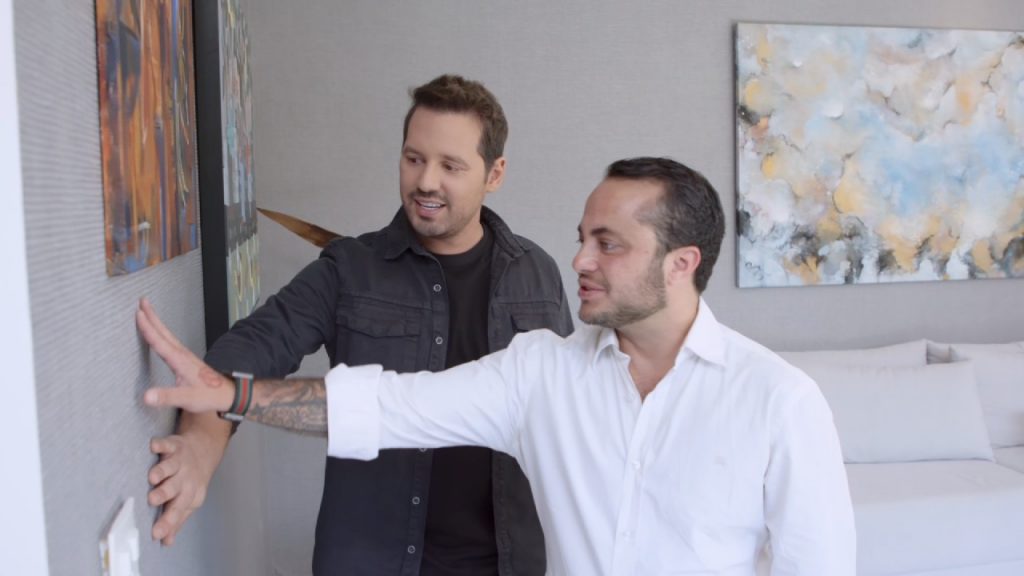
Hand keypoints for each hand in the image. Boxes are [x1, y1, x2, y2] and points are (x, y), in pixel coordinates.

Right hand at [137, 298, 233, 412]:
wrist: (228, 394)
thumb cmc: (209, 396)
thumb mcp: (187, 399)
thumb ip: (166, 397)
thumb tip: (146, 396)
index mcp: (179, 361)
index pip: (160, 342)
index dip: (148, 328)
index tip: (138, 313)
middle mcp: (182, 354)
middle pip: (164, 332)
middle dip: (152, 316)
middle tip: (142, 300)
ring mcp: (186, 356)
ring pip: (168, 335)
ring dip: (157, 322)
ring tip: (147, 311)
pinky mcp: (187, 360)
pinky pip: (171, 342)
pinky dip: (163, 334)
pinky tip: (161, 335)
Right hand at [147, 422, 224, 544]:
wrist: (204, 450)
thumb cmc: (190, 480)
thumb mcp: (187, 500)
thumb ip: (176, 519)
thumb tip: (166, 541)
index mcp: (189, 495)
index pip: (177, 511)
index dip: (168, 522)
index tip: (156, 534)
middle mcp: (185, 479)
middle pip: (174, 488)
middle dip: (164, 494)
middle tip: (153, 500)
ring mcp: (180, 461)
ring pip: (170, 467)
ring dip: (162, 471)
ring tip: (153, 477)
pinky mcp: (174, 446)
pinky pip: (167, 445)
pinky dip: (161, 445)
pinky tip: (153, 446)